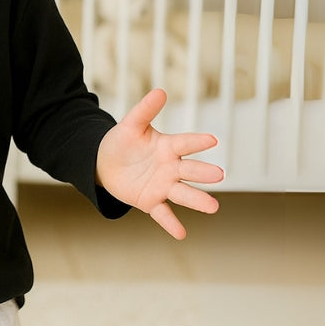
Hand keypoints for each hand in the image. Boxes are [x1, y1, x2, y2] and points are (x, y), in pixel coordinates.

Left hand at [95, 89, 222, 239]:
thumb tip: (160, 91)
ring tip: (214, 208)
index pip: (185, 143)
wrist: (105, 163)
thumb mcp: (131, 124)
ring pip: (182, 194)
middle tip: (218, 175)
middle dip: (203, 173)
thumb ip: (145, 110)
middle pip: (189, 170)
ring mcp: (163, 186)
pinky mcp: (151, 201)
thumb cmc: (123, 141)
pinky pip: (163, 213)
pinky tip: (182, 234)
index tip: (212, 140)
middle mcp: (171, 167)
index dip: (197, 141)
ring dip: (197, 200)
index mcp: (168, 146)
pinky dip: (172, 224)